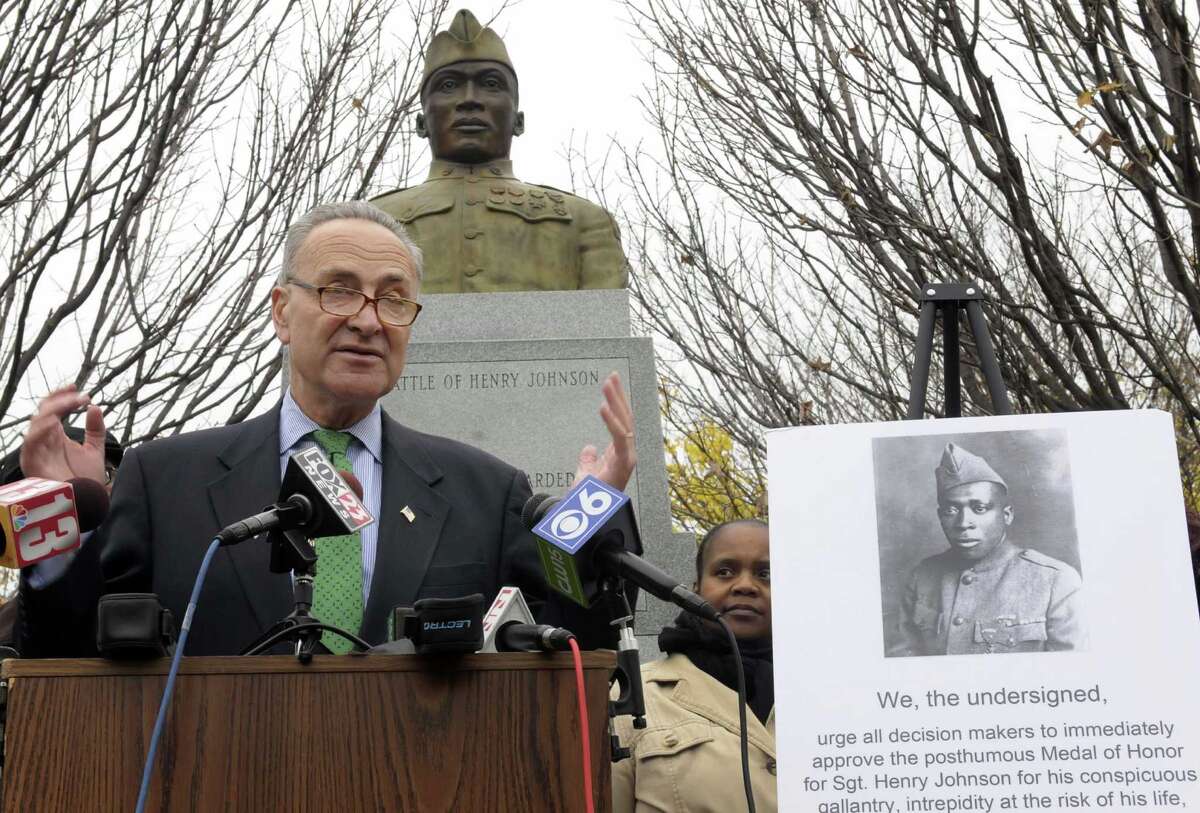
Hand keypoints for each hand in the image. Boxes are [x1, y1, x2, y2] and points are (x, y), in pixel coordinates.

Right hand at [19, 386, 106, 483]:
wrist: (85, 501)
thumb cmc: (86, 479)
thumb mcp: (95, 449)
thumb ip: (96, 429)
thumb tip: (95, 407)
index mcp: (55, 435)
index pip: (52, 409)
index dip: (61, 396)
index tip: (77, 387)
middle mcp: (44, 440)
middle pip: (44, 411)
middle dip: (61, 400)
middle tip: (80, 396)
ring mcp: (37, 450)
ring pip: (37, 422)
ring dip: (55, 410)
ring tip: (73, 403)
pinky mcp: (32, 461)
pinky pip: (31, 441)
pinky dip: (42, 429)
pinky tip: (56, 422)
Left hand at [574, 372, 636, 490]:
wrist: (587, 519)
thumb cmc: (590, 500)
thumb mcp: (586, 474)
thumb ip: (589, 460)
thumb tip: (589, 448)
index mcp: (620, 454)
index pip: (621, 421)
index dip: (617, 402)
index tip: (611, 383)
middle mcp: (627, 454)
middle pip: (625, 418)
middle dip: (619, 396)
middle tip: (611, 376)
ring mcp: (627, 459)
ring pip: (624, 424)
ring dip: (616, 403)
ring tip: (608, 384)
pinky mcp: (623, 465)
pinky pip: (619, 439)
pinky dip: (612, 422)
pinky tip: (603, 407)